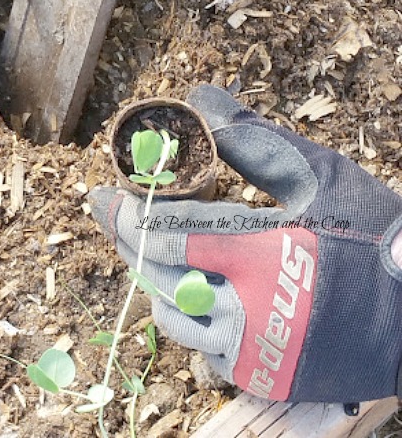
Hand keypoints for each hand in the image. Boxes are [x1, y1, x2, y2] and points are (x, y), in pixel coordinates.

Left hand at [89, 85, 401, 402]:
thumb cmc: (368, 232)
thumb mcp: (315, 174)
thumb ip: (252, 139)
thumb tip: (200, 98)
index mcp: (256, 252)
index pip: (169, 234)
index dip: (130, 213)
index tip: (105, 194)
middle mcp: (245, 309)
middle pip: (159, 276)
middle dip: (126, 241)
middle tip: (106, 214)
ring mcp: (252, 351)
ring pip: (174, 319)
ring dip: (152, 280)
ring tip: (139, 250)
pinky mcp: (262, 377)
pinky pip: (204, 352)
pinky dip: (189, 319)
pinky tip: (187, 292)